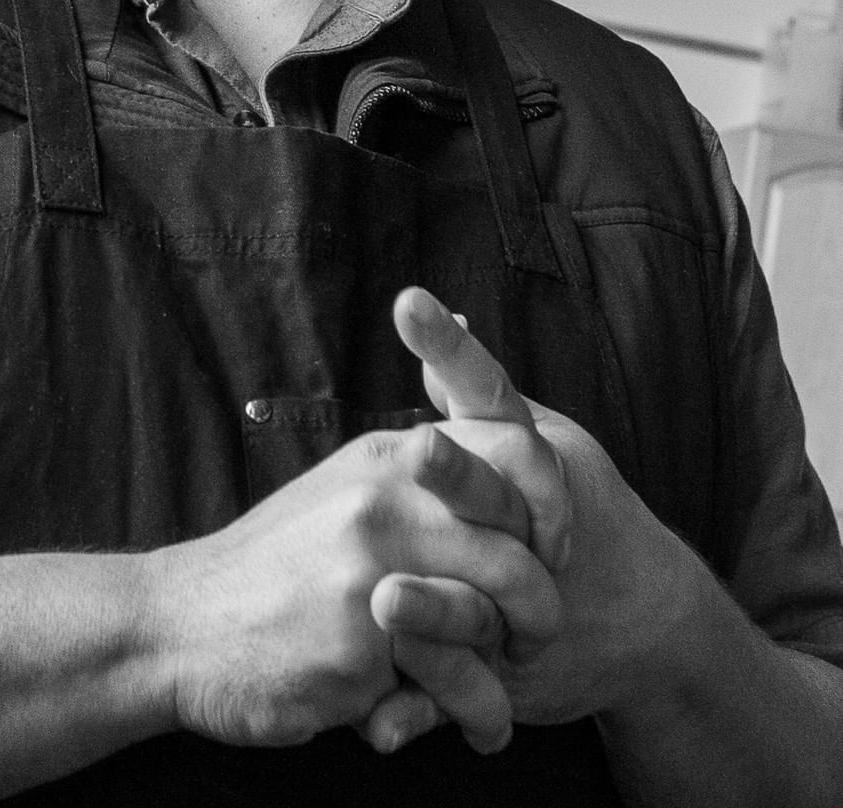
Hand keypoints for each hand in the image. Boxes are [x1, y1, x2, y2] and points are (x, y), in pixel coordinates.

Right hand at [142, 413, 559, 755]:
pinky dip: (479, 718)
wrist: (177, 626)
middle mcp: (383, 504)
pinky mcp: (361, 648)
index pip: (514, 459)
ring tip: (500, 695)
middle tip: (532, 642)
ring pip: (496, 623)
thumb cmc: (272, 569)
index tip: (548, 555)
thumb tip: (498, 459)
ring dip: (510, 673)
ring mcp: (371, 574)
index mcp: (385, 460)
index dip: (550, 511)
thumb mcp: (339, 495)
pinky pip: (459, 688)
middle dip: (543, 609)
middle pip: (520, 551)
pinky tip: (471, 729)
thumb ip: (412, 482)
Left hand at [367, 287, 691, 739]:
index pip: (489, 390)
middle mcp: (537, 520)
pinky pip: (470, 691)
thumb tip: (434, 311)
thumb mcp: (533, 442)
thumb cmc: (573, 509)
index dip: (452, 347)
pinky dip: (428, 709)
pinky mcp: (517, 669)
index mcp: (535, 456)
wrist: (647, 623)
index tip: (410, 302)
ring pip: (487, 599)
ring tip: (388, 600)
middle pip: (501, 490)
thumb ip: (476, 392)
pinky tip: (382, 729)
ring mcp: (533, 598)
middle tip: (419, 453)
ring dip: (440, 604)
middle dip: (460, 474)